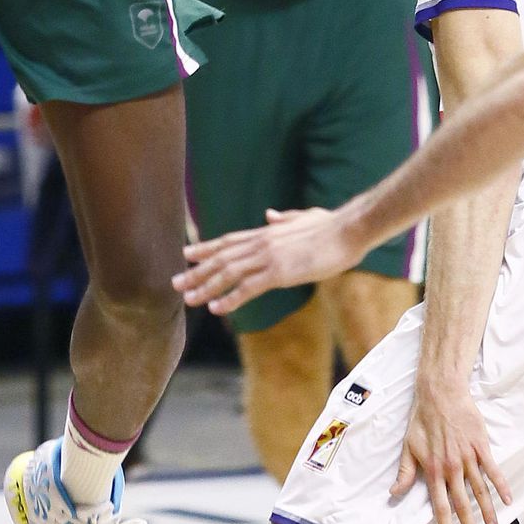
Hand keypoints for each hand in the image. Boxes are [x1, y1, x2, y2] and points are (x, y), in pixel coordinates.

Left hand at [174, 204, 362, 313]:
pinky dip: (231, 298)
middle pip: (222, 258)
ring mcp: (269, 257)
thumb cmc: (330, 225)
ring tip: (188, 298)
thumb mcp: (302, 217)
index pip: (228, 241)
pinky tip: (218, 308)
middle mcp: (262, 243)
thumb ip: (283, 219)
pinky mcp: (280, 273)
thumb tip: (270, 214)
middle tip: (176, 283)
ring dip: (207, 287)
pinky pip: (250, 288)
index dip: (205, 248)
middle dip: (197, 271)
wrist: (348, 230)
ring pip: (229, 273)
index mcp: (266, 232)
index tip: (186, 254)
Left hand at [392, 375, 512, 523]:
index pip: (440, 505)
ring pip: (479, 491)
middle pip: (462, 503)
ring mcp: (467, 458)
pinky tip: (507, 500)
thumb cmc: (422, 419)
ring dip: (486, 511)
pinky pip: (493, 470)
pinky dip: (501, 486)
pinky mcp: (480, 447)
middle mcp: (451, 468)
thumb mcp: (408, 446)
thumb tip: (394, 492)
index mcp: (433, 470)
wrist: (440, 393)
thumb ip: (404, 472)